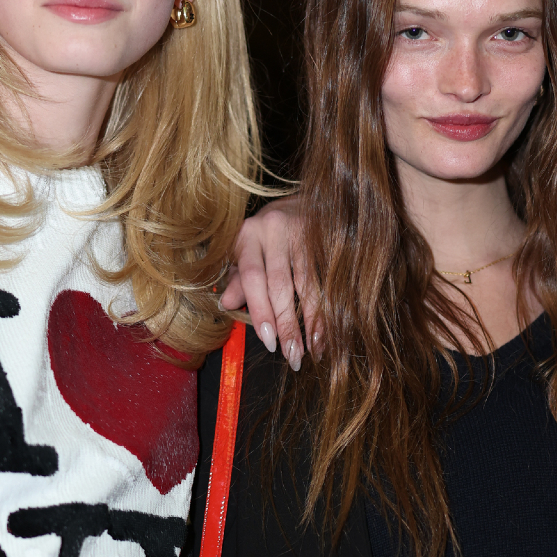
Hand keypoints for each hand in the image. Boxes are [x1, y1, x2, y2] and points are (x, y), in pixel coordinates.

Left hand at [220, 196, 311, 370]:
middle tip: (292, 356)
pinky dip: (328, 309)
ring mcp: (303, 232)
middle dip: (287, 325)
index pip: (253, 278)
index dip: (261, 312)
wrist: (302, 201)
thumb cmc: (267, 235)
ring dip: (312, 322)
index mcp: (248, 234)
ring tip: (314, 350)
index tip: (269, 342)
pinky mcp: (326, 238)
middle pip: (281, 285)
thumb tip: (227, 304)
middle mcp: (274, 230)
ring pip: (309, 285)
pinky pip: (327, 281)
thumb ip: (237, 279)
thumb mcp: (245, 252)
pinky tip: (329, 331)